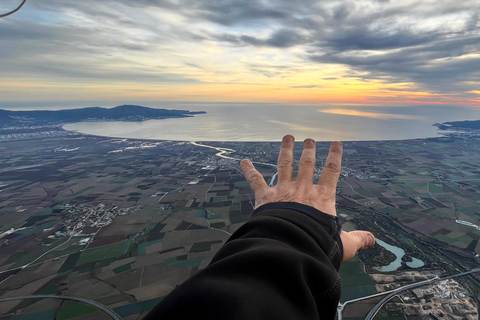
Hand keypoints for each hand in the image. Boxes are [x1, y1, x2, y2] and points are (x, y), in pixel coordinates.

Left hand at [240, 134, 374, 262]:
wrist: (291, 245)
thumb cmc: (318, 244)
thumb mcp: (344, 244)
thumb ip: (357, 239)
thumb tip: (372, 240)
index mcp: (322, 197)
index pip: (332, 171)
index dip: (335, 156)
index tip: (336, 143)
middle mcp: (303, 189)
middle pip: (307, 164)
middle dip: (309, 150)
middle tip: (309, 139)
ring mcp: (283, 190)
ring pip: (285, 164)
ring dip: (286, 150)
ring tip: (287, 137)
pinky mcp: (265, 197)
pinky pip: (256, 180)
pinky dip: (249, 170)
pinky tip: (243, 161)